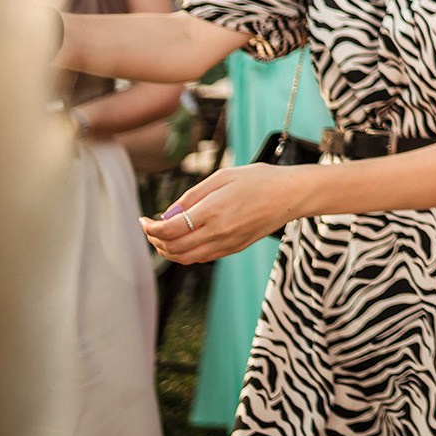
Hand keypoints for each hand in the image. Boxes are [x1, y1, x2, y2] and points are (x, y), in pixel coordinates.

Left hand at [141, 163, 311, 262]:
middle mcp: (218, 232)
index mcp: (213, 210)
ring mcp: (227, 243)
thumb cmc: (259, 179)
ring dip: (168, 250)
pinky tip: (185, 239)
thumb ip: (192, 196)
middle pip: (172, 248)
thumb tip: (167, 214)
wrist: (291, 195)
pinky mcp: (234, 248)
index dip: (149, 228)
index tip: (143, 220)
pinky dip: (185, 253)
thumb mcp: (222, 177)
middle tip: (150, 228)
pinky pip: (201, 258)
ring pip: (185, 258)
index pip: (168, 230)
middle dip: (155, 240)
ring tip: (164, 236)